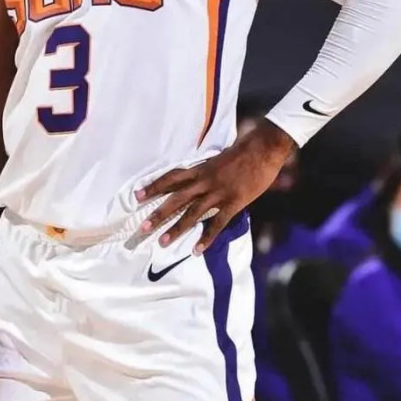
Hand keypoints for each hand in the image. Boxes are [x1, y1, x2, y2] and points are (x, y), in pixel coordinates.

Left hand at [136, 118, 296, 252]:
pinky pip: (217, 224)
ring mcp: (218, 193)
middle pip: (176, 200)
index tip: (138, 196)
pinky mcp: (233, 203)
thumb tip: (196, 179)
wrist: (262, 150)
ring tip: (162, 242)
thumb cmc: (241, 152)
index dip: (154, 187)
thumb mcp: (217, 159)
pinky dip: (206, 238)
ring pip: (192, 214)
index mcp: (199, 169)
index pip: (171, 178)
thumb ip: (206, 171)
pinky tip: (196, 250)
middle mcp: (204, 182)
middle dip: (158, 214)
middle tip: (143, 228)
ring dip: (176, 229)